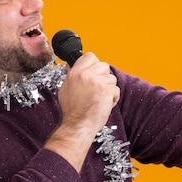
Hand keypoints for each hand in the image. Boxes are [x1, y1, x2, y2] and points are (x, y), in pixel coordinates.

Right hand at [44, 52, 119, 171]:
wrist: (77, 125)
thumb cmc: (72, 111)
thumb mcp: (65, 88)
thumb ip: (71, 75)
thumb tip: (73, 66)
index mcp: (75, 73)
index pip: (89, 56)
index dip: (94, 64)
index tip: (94, 73)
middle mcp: (86, 75)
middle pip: (104, 66)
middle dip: (103, 77)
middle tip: (97, 89)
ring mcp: (97, 82)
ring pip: (112, 78)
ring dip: (109, 89)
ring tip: (99, 99)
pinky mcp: (107, 91)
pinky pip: (116, 90)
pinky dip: (113, 99)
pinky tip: (104, 104)